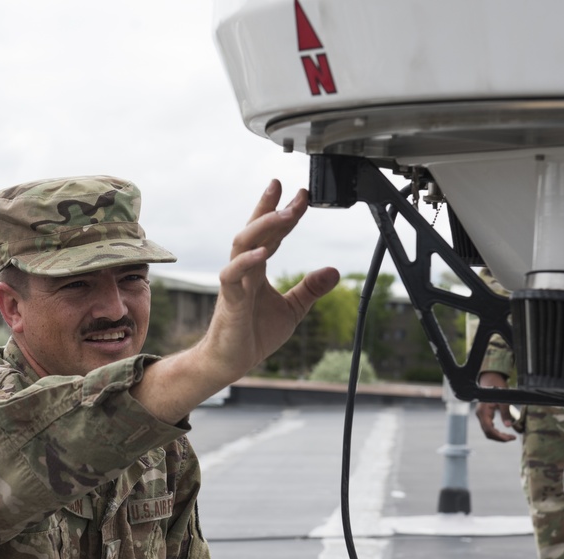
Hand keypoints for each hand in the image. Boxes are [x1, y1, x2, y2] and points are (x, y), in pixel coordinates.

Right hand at [132, 180, 338, 423]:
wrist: (231, 361)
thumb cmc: (254, 334)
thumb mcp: (292, 309)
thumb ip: (310, 289)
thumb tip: (334, 270)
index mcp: (257, 269)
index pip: (272, 234)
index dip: (286, 213)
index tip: (302, 195)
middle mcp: (244, 270)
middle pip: (255, 230)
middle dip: (271, 208)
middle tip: (292, 191)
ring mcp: (234, 282)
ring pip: (242, 244)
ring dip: (263, 227)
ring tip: (284, 214)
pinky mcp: (229, 300)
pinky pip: (233, 275)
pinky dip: (247, 261)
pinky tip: (263, 252)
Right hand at [476, 371, 516, 441]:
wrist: (491, 380)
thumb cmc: (497, 388)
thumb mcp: (504, 400)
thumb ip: (505, 413)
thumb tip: (508, 426)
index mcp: (483, 411)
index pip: (489, 429)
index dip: (499, 436)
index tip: (510, 438)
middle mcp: (480, 415)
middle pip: (488, 432)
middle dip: (499, 437)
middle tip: (511, 438)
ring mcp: (481, 415)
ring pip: (487, 431)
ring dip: (497, 435)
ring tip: (509, 436)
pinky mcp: (484, 414)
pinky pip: (488, 426)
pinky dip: (495, 431)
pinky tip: (502, 431)